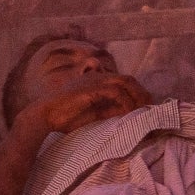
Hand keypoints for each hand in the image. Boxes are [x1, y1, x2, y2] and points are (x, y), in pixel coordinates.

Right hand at [16, 74, 148, 142]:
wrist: (44, 116)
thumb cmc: (64, 117)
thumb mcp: (93, 114)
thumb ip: (108, 110)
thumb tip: (126, 114)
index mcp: (96, 81)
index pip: (124, 81)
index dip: (137, 92)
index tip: (146, 107)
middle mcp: (97, 77)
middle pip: (128, 79)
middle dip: (142, 93)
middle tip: (151, 109)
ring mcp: (93, 81)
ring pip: (125, 82)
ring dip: (137, 97)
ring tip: (143, 111)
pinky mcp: (91, 88)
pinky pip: (115, 91)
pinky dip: (125, 102)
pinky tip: (129, 113)